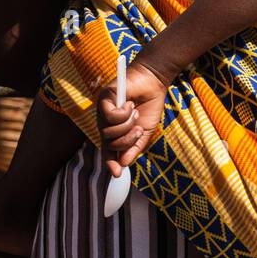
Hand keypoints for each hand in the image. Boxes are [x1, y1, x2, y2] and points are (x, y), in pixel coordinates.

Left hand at [96, 61, 168, 176]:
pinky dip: (123, 113)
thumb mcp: (144, 132)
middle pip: (109, 144)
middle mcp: (105, 123)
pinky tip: (130, 105)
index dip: (111, 162)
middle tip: (138, 129)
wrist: (154, 83)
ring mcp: (103, 111)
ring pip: (108, 131)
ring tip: (135, 113)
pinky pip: (110, 116)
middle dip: (127, 141)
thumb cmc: (149, 106)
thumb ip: (134, 147)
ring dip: (127, 125)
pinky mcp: (104, 98)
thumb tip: (124, 164)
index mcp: (114, 132)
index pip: (108, 150)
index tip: (117, 174)